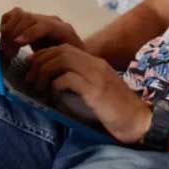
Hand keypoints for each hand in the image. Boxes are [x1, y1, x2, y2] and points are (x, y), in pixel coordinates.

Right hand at [0, 7, 84, 59]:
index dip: (30, 33)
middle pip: (29, 18)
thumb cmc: (71, 61)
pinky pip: (15, 14)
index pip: (45, 25)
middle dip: (14, 36)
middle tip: (7, 54)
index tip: (17, 43)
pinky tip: (4, 38)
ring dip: (8, 32)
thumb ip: (55, 60)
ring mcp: (40, 18)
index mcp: (63, 30)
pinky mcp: (31, 20)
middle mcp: (51, 20)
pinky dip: (6, 24)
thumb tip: (35, 63)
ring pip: (20, 15)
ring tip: (4, 49)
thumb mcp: (67, 62)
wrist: (75, 52)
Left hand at [25, 44, 151, 143]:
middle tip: (29, 78)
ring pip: (63, 60)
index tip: (31, 68)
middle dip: (40, 61)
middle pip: (61, 50)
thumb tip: (51, 83)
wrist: (138, 121)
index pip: (64, 48)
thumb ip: (78, 82)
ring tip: (37, 87)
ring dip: (44, 72)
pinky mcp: (96, 91)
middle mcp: (95, 65)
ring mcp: (97, 76)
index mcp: (94, 63)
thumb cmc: (115, 110)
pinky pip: (69, 79)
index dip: (43, 55)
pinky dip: (55, 85)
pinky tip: (53, 95)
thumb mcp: (94, 91)